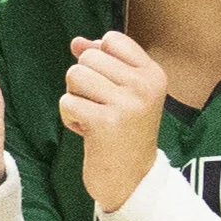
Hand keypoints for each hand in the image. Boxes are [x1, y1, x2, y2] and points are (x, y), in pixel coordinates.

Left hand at [60, 31, 166, 212]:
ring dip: (75, 98)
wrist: (133, 180)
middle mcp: (144, 86)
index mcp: (153, 74)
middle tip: (99, 106)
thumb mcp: (125, 92)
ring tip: (92, 116)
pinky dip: (70, 117)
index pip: (112, 40)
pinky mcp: (104, 123)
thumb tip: (77, 42)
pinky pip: (67, 102)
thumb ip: (104, 63)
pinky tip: (87, 131)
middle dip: (83, 81)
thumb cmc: (126, 132)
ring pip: (75, 76)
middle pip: (88, 57)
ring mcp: (126, 104)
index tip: (108, 86)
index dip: (98, 59)